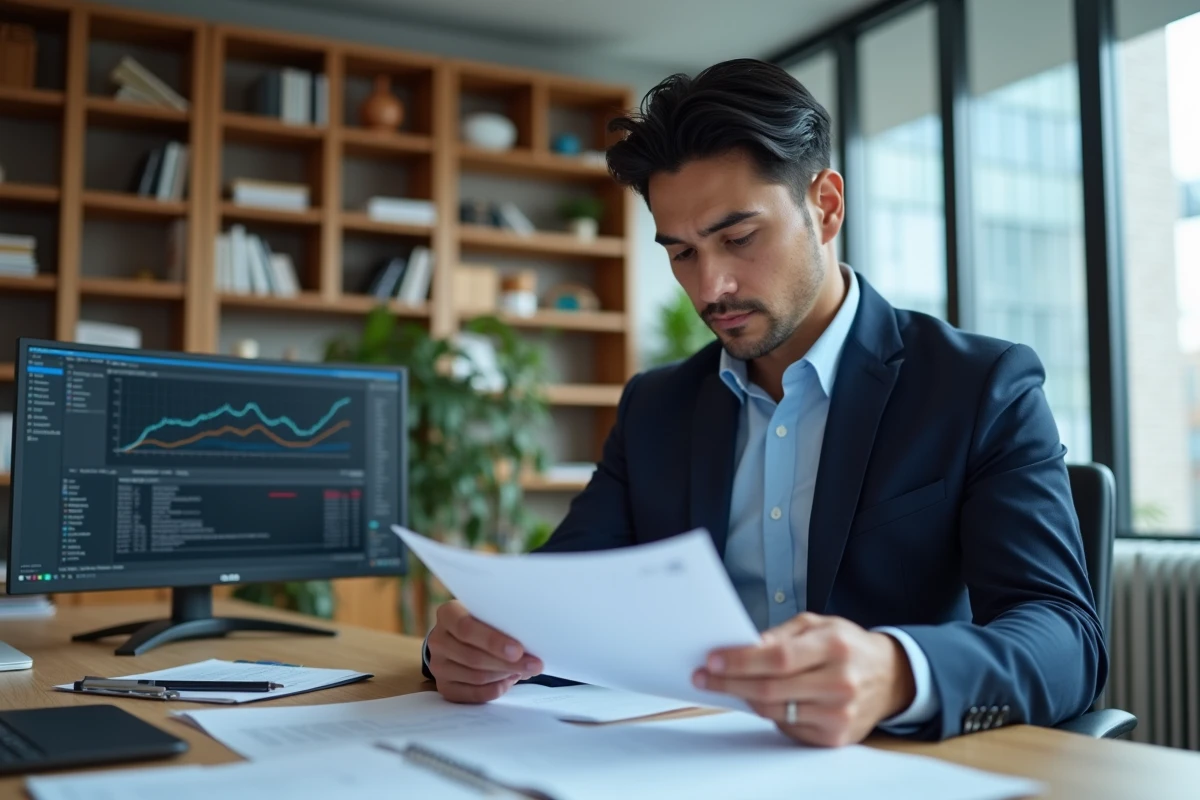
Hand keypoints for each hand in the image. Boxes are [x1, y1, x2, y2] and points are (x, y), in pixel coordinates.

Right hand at [427, 600, 543, 703]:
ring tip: (523, 670)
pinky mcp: (444, 686)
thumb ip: (503, 623)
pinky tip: (509, 680)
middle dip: (507, 663)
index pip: (466, 628)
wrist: (459, 637)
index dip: (492, 641)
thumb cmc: (482, 622)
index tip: (518, 650)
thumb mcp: (488, 614)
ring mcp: (439, 665)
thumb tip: (531, 645)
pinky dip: (495, 689)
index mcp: (448, 614)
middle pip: (473, 657)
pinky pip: (472, 694)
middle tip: (534, 665)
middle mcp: (438, 639)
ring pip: (476, 677)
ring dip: (504, 675)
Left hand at [692, 612, 914, 746]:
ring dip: (744, 699)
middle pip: (772, 688)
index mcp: (835, 647)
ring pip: (775, 711)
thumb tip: (746, 646)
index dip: (741, 661)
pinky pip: (787, 728)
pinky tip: (758, 700)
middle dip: (731, 683)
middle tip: (704, 676)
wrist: (890, 677)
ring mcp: (840, 714)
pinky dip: (768, 714)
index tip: (713, 660)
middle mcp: (840, 682)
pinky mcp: (836, 737)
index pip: (778, 658)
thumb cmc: (847, 646)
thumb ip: (781, 635)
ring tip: (725, 686)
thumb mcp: (818, 625)